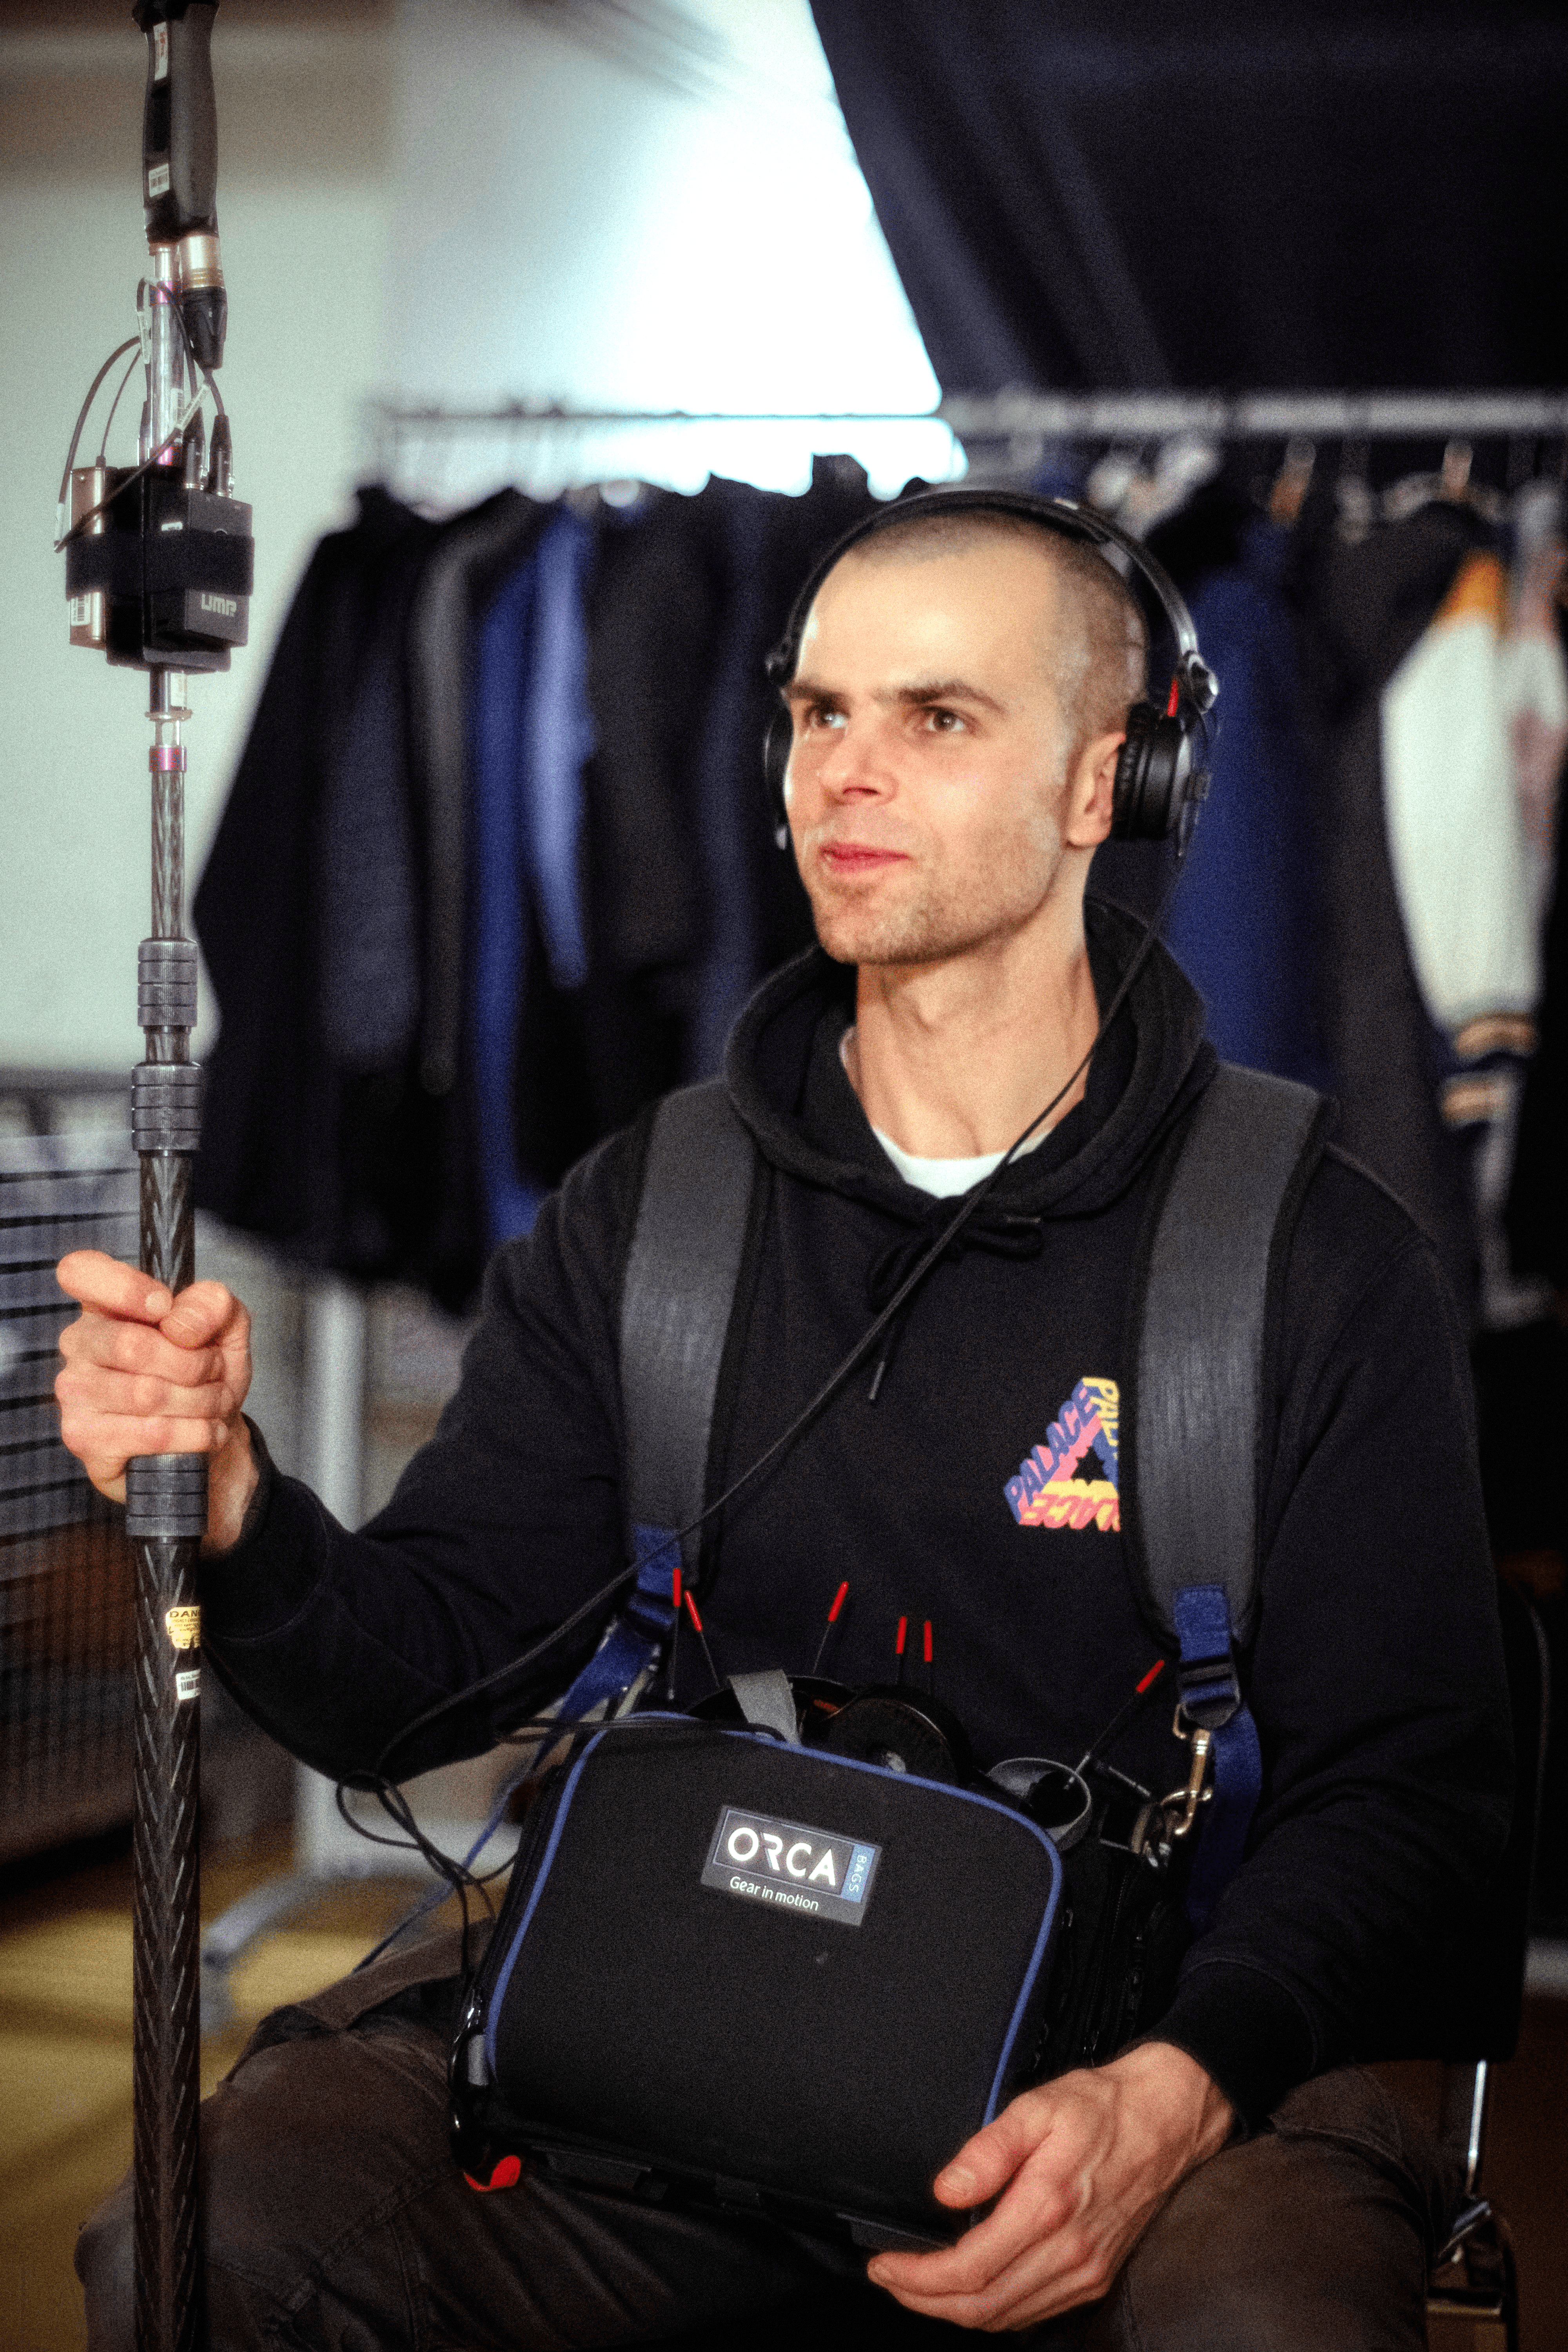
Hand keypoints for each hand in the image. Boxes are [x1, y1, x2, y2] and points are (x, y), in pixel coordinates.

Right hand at [55, 1250, 259, 1552]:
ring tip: (213, 1403)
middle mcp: (79, 1344)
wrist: (208, 1438)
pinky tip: (206, 1431)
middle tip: (213, 1371)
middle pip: (133, 1345)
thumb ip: (211, 1305)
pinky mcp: (84, 1438)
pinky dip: (195, 1433)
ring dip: (201, 1401)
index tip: (166, 1307)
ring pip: (148, 1394)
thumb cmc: (206, 1375)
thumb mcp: (226, 1327)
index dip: (129, 1288)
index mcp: (104, 1305)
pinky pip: (151, 1433)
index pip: (80, 1271)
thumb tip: (178, 1324)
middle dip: (195, 1363)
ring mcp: (75, 1392)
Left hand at [868, 2042, 1232, 2332]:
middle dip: (926, 2301)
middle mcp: (1069, 2252)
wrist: (1165, 2118)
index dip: (918, 2277)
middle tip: (890, 2279)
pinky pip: (1033, 2312)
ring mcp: (1086, 2271)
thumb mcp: (1036, 2107)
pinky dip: (993, 2310)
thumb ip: (988, 2152)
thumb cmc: (1102, 2108)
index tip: (884, 2264)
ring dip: (955, 2311)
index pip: (969, 2269)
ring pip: (1006, 2317)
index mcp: (1048, 2208)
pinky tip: (971, 2290)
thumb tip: (946, 2191)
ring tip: (919, 2287)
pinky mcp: (1096, 2277)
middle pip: (982, 2306)